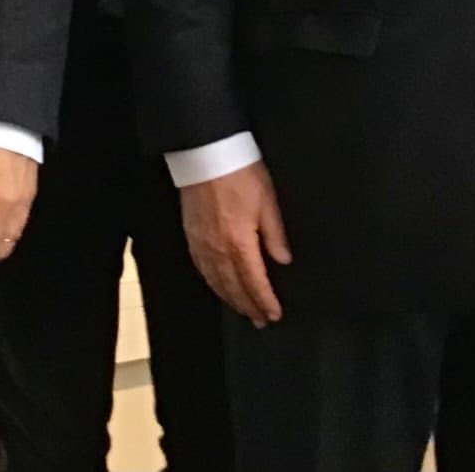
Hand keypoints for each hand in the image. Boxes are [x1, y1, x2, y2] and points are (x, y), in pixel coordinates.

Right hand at [179, 160, 291, 326]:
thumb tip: (283, 260)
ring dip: (231, 300)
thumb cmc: (239, 173)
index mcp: (239, 243)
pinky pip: (202, 269)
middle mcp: (218, 250)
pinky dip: (213, 284)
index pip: (254, 282)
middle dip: (249, 306)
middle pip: (234, 287)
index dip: (265, 300)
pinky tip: (219, 287)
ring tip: (243, 311)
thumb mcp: (267, 201)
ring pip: (216, 282)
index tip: (274, 314)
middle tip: (261, 321)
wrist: (205, 153)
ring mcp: (201, 244)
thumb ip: (275, 234)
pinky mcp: (191, 236)